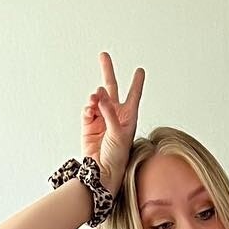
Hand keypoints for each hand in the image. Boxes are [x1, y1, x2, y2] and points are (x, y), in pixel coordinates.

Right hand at [82, 51, 143, 193]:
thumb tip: (99, 93)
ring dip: (95, 96)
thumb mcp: (119, 133)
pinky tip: (90, 108)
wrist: (103, 172)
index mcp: (129, 117)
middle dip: (107, 71)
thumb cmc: (118, 157)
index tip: (140, 70)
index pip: (133, 95)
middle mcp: (115, 115)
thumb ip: (109, 112)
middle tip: (103, 55)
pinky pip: (88, 110)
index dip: (137, 83)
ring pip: (97, 99)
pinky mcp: (88, 125)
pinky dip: (88, 107)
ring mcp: (101, 119)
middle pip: (112, 88)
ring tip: (95, 98)